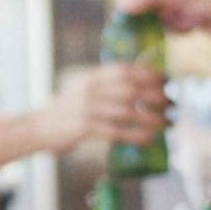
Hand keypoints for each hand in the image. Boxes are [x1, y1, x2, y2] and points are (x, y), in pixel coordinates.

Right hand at [37, 62, 167, 152]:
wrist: (38, 127)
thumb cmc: (65, 110)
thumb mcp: (82, 89)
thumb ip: (104, 86)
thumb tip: (137, 88)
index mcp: (92, 77)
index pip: (125, 69)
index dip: (149, 73)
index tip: (167, 80)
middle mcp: (91, 89)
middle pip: (131, 88)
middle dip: (156, 95)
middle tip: (172, 103)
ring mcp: (87, 108)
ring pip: (128, 111)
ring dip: (152, 118)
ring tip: (168, 123)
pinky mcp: (85, 128)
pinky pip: (117, 132)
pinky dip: (136, 136)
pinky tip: (150, 140)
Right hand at [119, 0, 210, 38]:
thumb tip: (121, 1)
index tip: (131, 13)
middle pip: (150, 1)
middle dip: (157, 14)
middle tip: (170, 19)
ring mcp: (183, 1)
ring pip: (160, 16)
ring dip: (170, 23)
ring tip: (186, 23)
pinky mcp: (188, 15)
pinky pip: (172, 25)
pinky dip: (178, 29)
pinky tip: (190, 28)